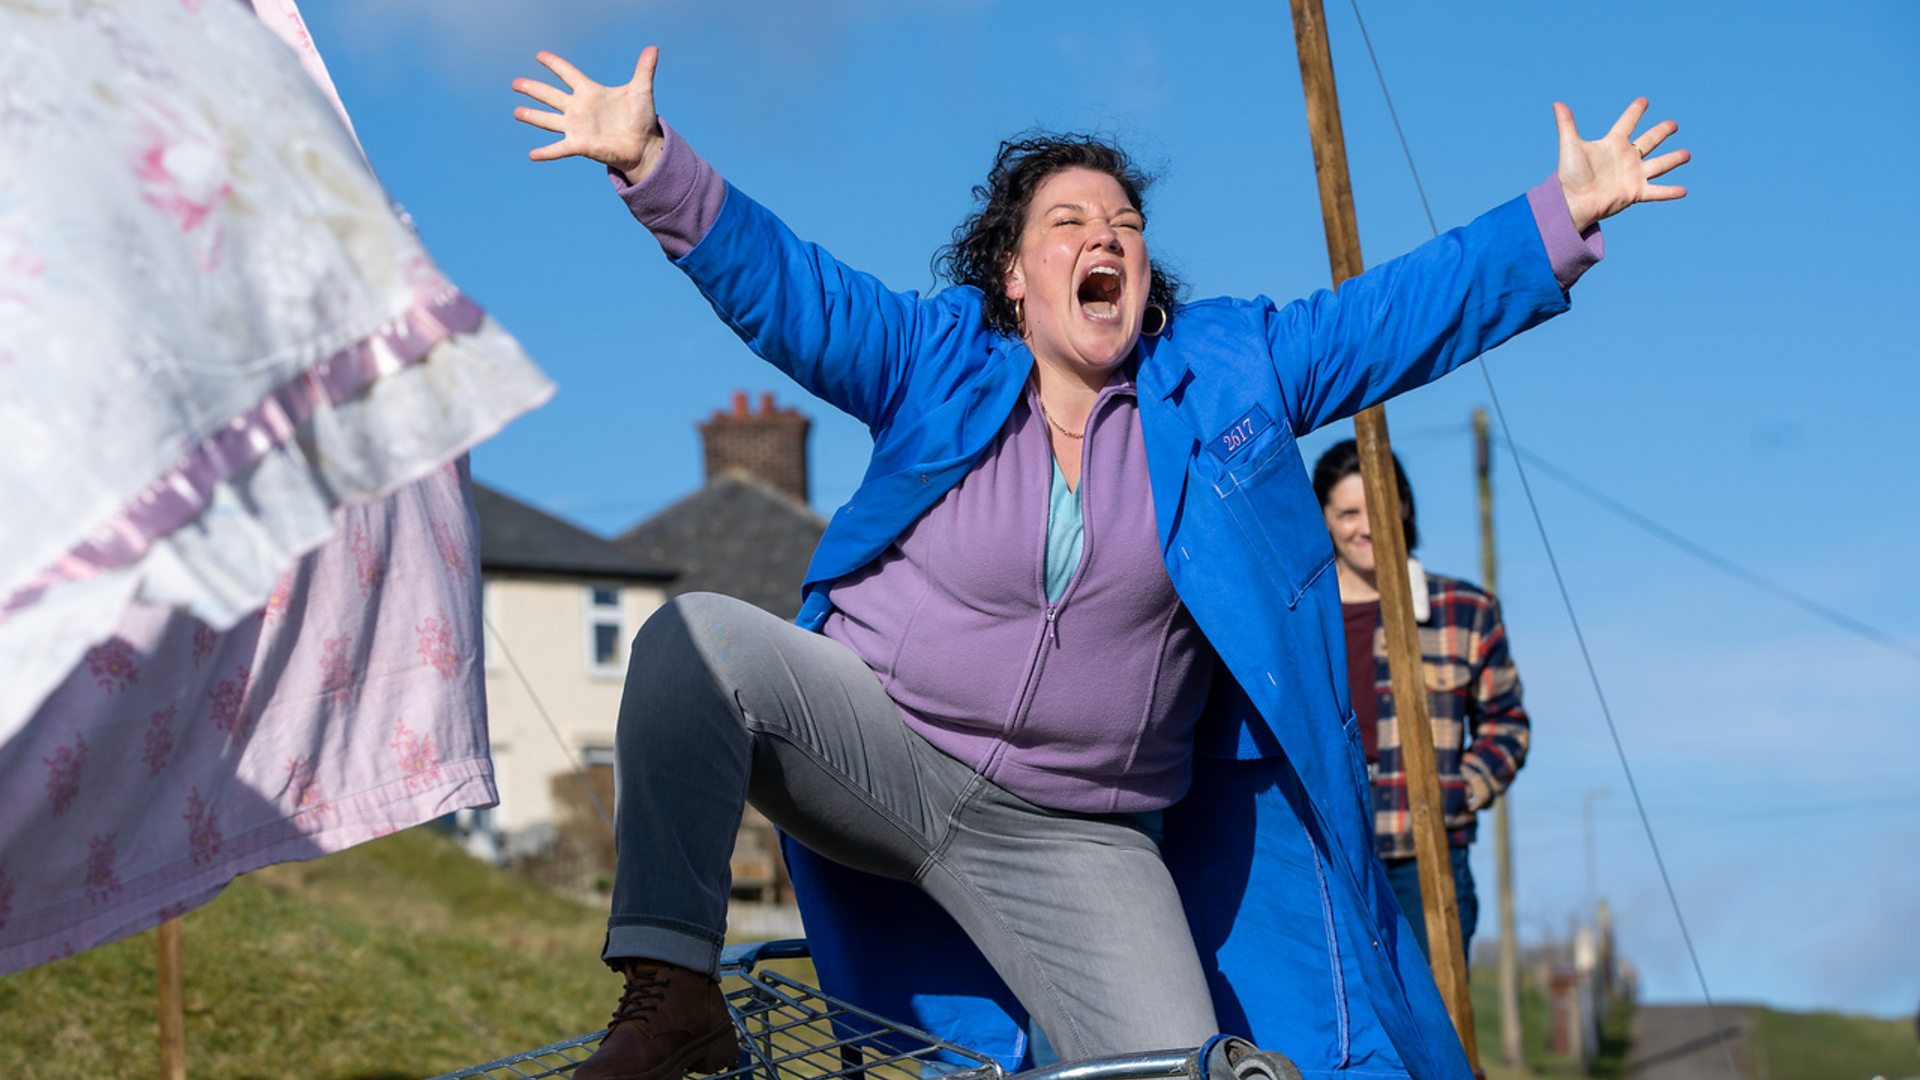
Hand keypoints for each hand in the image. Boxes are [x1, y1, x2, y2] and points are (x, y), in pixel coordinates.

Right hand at [512, 47, 663, 182]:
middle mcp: (579, 109)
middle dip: (533, 88)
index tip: (540, 55)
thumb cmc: (641, 118)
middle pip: (550, 95)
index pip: (568, 74)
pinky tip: (532, 155)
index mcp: (590, 92)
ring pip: (548, 120)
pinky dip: (546, 152)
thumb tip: (653, 48)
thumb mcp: (641, 91)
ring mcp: (577, 128)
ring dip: (532, 116)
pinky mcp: (580, 145)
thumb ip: (644, 69)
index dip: (555, 64)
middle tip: (515, 83)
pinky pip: (559, 148)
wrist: (644, 145)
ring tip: (516, 112)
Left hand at [1554, 98, 1688, 232]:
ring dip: (1673, 159)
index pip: (1627, 123)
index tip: (1643, 101)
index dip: (1635, 111)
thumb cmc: (1569, 176)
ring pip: (1659, 165)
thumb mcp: (1570, 146)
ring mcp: (1632, 175)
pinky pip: (1657, 192)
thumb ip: (1567, 124)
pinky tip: (1684, 191)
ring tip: (1687, 154)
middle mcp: (1626, 158)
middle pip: (1649, 141)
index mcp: (1612, 144)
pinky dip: (1670, 192)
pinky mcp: (1635, 193)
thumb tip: (1557, 103)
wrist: (1572, 202)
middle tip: (1673, 124)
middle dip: (1661, 132)